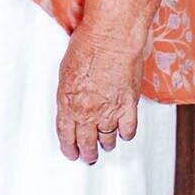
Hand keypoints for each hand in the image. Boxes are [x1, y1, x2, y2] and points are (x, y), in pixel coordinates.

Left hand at [55, 25, 143, 164]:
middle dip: (87, 153)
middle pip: (87, 142)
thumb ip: (69, 92)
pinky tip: (124, 134)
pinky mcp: (129, 106)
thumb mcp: (66, 70)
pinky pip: (128, 129)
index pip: (66, 134)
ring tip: (106, 147)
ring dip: (106, 145)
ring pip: (107, 139)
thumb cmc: (88, 45)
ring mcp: (109, 111)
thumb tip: (71, 102)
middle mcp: (87, 111)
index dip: (69, 147)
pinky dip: (126, 134)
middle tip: (89, 157)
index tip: (71, 153)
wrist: (112, 37)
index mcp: (68, 102)